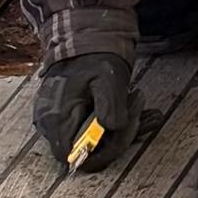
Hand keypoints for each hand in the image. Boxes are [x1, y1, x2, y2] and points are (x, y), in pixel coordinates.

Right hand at [33, 52, 134, 168]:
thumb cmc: (94, 58)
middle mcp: (52, 124)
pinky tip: (141, 111)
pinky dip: (120, 124)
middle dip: (120, 135)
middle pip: (87, 150)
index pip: (71, 156)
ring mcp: (60, 123)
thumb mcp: (106, 77)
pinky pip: (96, 131)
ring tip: (145, 108)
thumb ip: (109, 106)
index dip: (98, 153)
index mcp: (56, 117)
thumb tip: (112, 129)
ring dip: (124, 129)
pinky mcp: (71, 119)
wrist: (86, 42)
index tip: (122, 131)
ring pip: (95, 142)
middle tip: (138, 107)